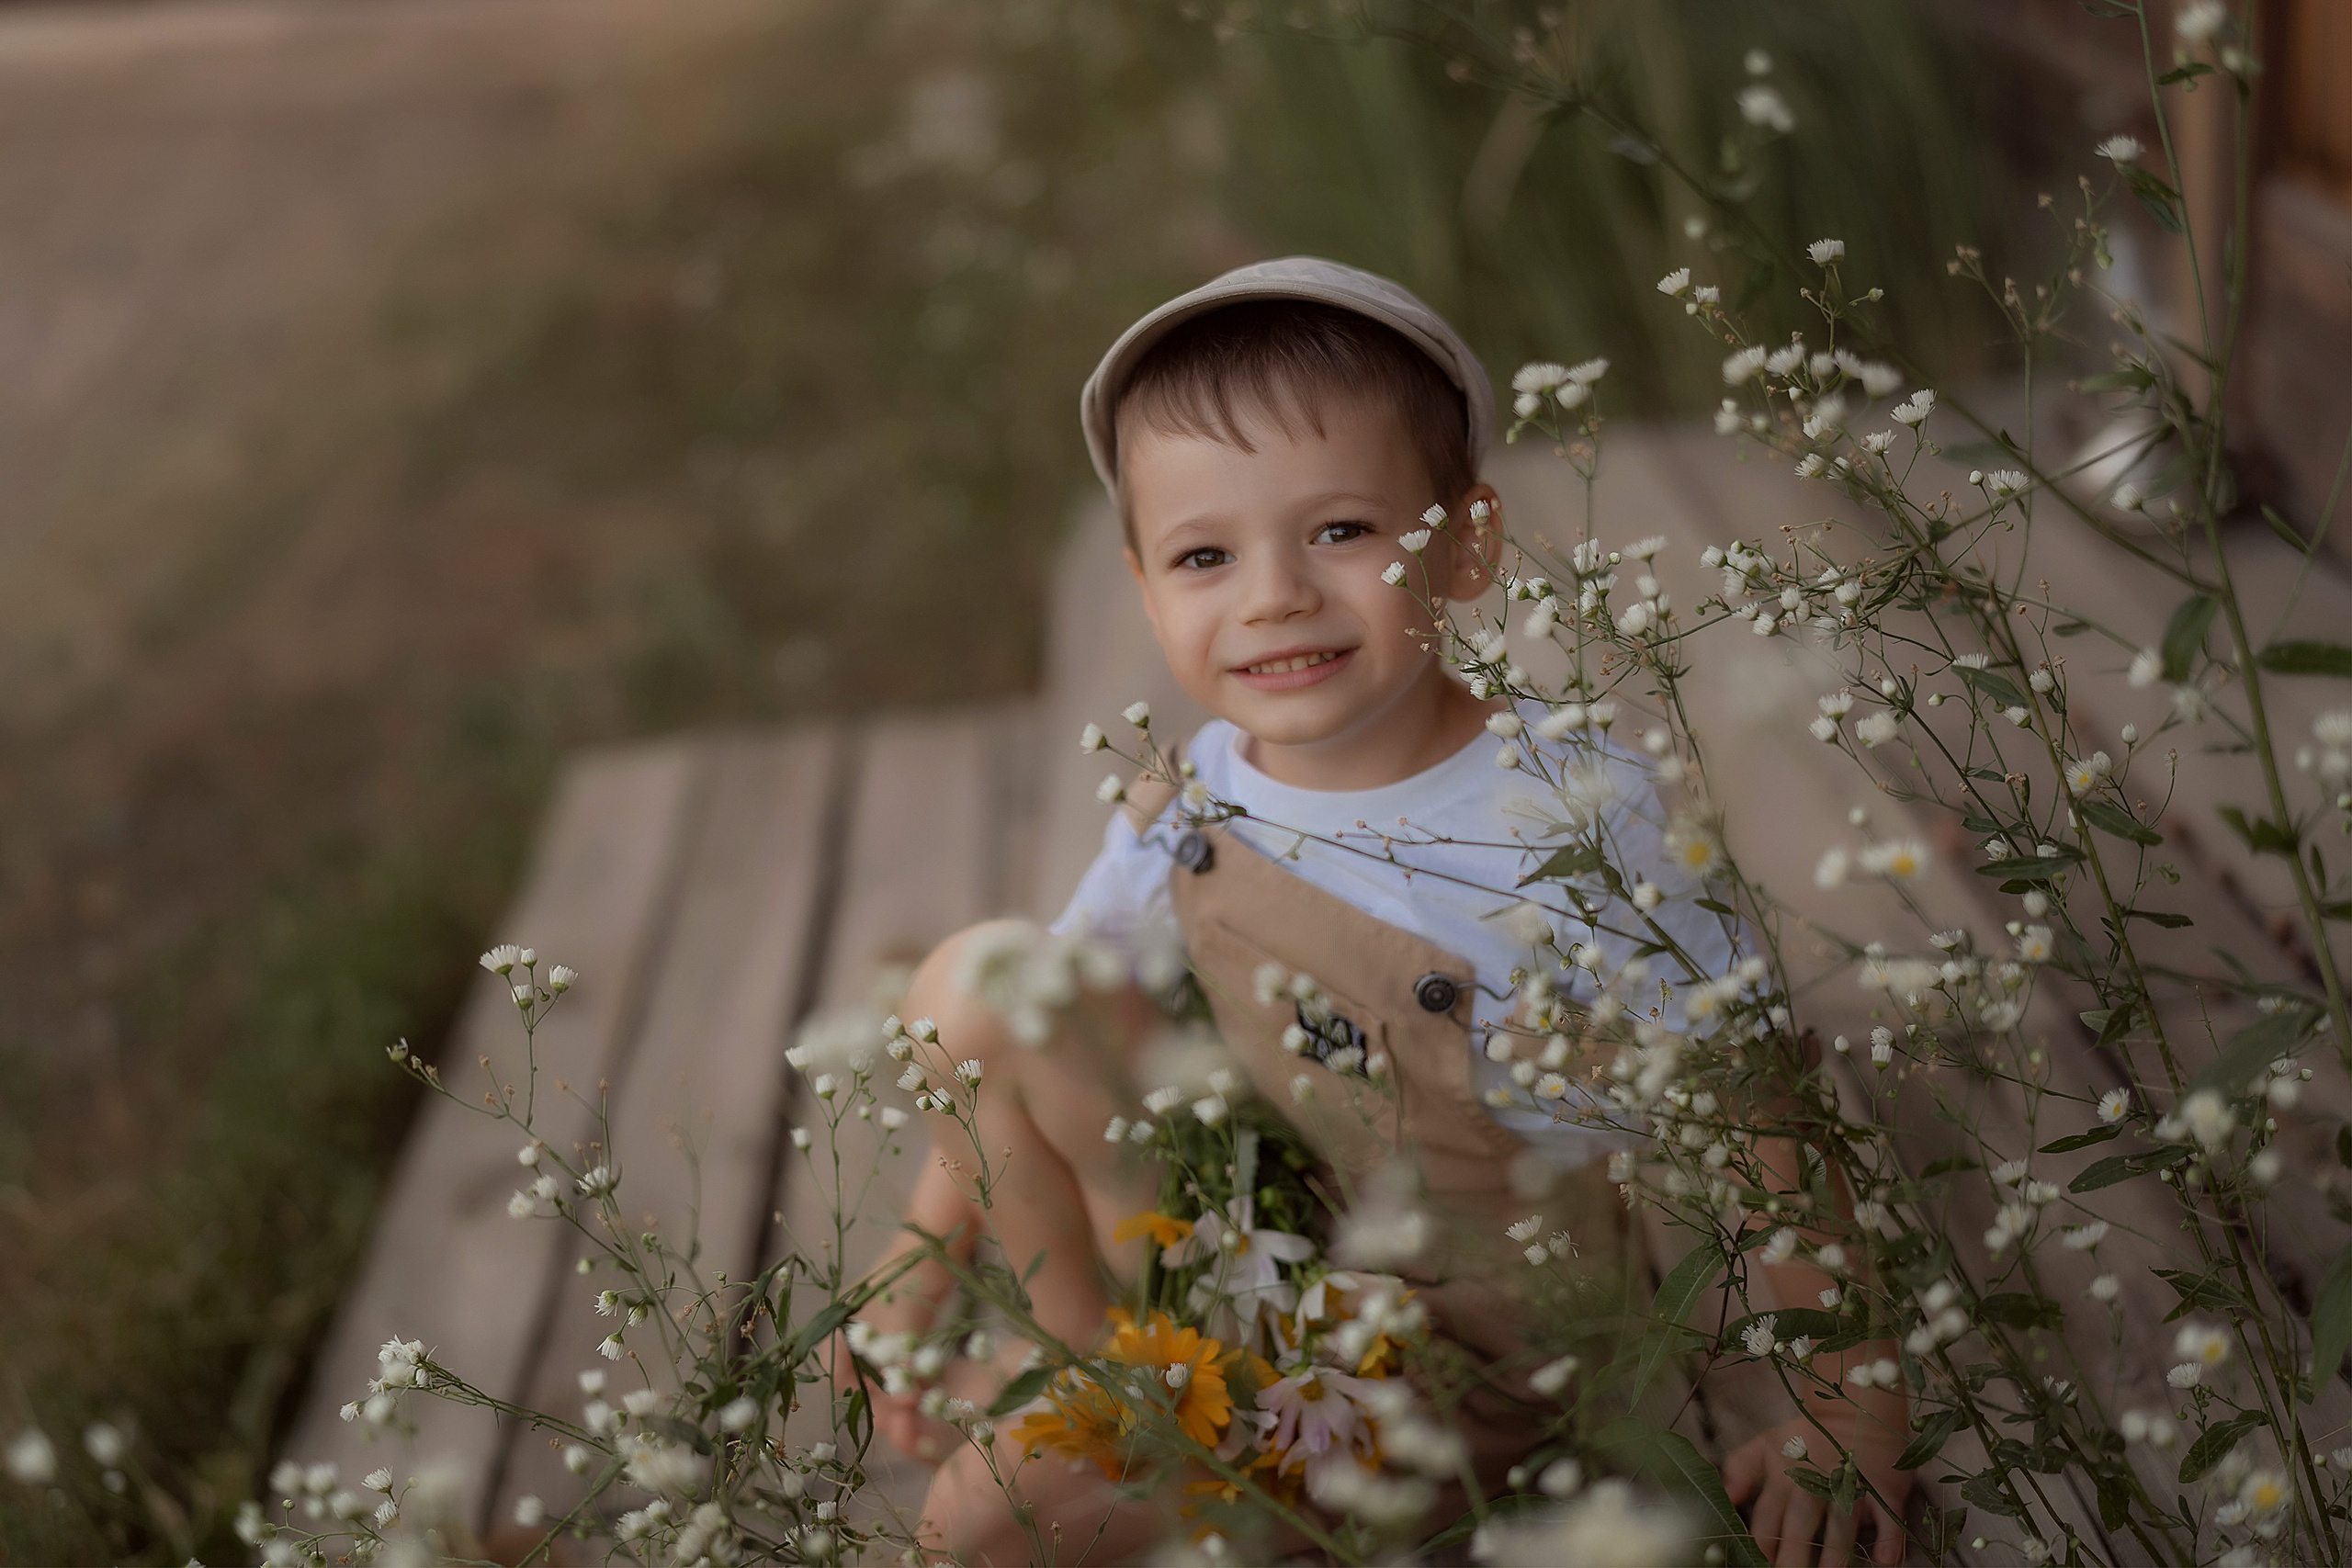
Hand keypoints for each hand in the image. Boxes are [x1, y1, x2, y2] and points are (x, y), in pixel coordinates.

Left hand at [1724, 1399, 1910, 1567]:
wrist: (1854, 1412)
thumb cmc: (1804, 1439)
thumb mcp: (1765, 1447)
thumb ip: (1738, 1470)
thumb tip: (1723, 1496)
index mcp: (1784, 1480)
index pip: (1767, 1515)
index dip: (1761, 1541)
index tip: (1758, 1564)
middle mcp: (1816, 1487)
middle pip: (1802, 1523)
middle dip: (1794, 1553)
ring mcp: (1851, 1490)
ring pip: (1843, 1523)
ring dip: (1837, 1549)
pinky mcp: (1885, 1492)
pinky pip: (1890, 1518)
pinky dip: (1891, 1538)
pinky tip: (1886, 1560)